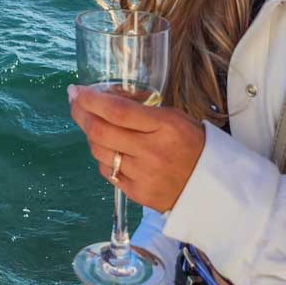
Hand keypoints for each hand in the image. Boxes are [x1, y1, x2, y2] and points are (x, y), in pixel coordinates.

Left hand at [67, 84, 205, 214]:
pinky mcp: (137, 195)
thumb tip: (105, 96)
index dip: (91, 100)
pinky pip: (108, 173)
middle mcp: (151, 152)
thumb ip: (140, 108)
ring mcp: (142, 176)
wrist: (211, 188)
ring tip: (93, 124)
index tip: (77, 90)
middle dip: (80, 114)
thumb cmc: (192, 143)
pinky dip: (103, 158)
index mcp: (164, 127)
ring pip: (99, 152)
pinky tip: (109, 149)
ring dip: (90, 135)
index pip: (118, 112)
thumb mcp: (173, 116)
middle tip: (74, 102)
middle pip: (101, 132)